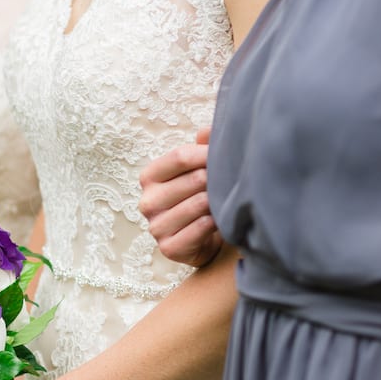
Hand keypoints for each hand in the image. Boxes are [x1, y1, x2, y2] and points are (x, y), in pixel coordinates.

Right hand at [138, 127, 223, 266]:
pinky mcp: (168, 247)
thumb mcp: (196, 170)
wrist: (200, 241)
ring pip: (199, 204)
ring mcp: (156, 226)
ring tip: (227, 200)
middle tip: (233, 181)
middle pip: (192, 180)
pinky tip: (220, 220)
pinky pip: (200, 228)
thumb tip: (206, 131)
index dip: (207, 154)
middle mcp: (148, 202)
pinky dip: (215, 222)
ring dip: (218, 201)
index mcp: (149, 177)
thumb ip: (201, 147)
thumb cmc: (197, 198)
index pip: (179, 157)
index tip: (227, 154)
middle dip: (216, 179)